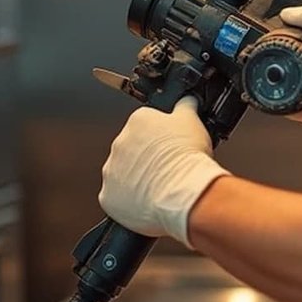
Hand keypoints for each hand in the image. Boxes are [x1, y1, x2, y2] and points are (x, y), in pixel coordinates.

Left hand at [98, 96, 226, 247]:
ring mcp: (111, 170)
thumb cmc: (187, 157)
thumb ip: (185, 107)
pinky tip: (148, 201)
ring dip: (136, 179)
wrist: (183, 191)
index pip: (144, 125)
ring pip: (122, 174)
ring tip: (160, 187)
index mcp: (138, 121)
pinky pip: (117, 197)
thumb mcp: (193, 120)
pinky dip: (129, 200)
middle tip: (165, 167)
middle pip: (131, 149)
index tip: (168, 147)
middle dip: (145, 158)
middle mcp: (119, 143)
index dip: (159, 138)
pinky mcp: (108, 196)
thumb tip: (187, 100)